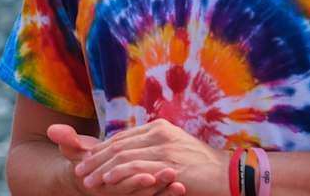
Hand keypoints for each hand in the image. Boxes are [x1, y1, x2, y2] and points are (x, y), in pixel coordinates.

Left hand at [73, 120, 222, 195]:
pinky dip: (119, 173)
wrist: (229, 174)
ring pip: (123, 156)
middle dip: (96, 159)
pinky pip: (137, 167)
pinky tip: (108, 180)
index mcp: (158, 127)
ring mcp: (164, 148)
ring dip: (102, 169)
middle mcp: (159, 133)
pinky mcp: (169, 164)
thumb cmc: (201, 165)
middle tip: (80, 171)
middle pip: (118, 145)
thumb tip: (130, 153)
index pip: (122, 138)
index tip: (86, 160)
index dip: (101, 149)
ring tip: (88, 180)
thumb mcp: (174, 149)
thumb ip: (153, 148)